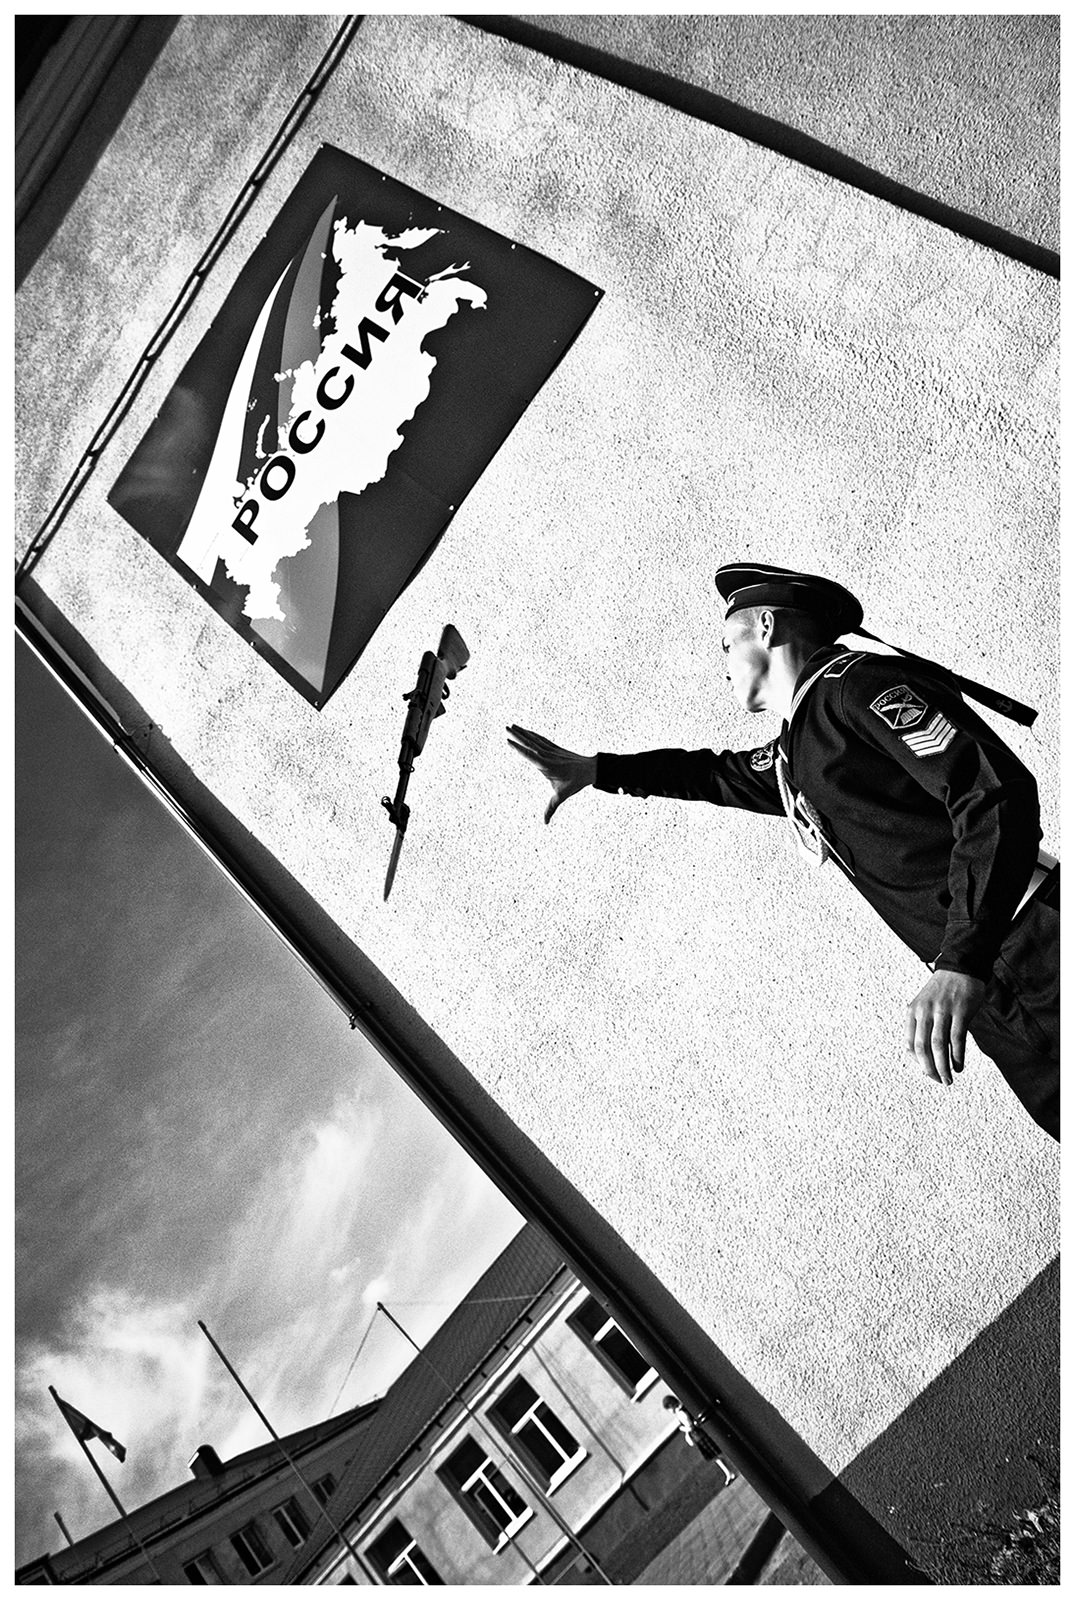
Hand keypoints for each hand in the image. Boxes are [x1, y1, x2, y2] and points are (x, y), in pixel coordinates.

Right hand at [506, 726, 596, 823]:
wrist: (590, 769)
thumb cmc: (575, 782)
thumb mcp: (561, 795)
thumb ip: (551, 807)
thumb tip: (544, 822)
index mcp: (547, 765)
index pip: (529, 755)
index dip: (518, 748)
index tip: (508, 741)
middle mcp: (548, 755)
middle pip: (530, 743)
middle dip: (518, 735)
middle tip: (506, 728)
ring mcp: (552, 750)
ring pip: (535, 739)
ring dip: (523, 732)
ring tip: (512, 726)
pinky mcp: (555, 748)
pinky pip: (542, 739)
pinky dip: (533, 734)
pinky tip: (527, 731)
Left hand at [905, 970, 985, 1086]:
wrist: (961, 967)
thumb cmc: (943, 989)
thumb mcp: (924, 1004)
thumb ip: (923, 1025)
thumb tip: (925, 1054)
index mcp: (913, 1011)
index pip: (910, 1044)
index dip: (917, 1062)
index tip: (926, 1072)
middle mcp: (925, 1011)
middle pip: (923, 1048)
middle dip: (930, 1069)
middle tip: (939, 1081)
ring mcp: (943, 1011)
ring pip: (939, 1046)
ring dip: (944, 1067)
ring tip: (949, 1079)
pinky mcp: (961, 1011)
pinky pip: (957, 1039)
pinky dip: (958, 1056)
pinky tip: (959, 1066)